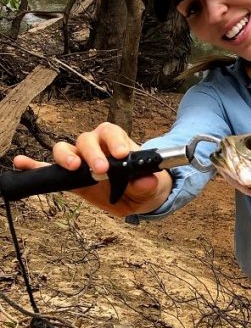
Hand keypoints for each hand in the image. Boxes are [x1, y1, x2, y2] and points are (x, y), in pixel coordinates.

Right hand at [12, 122, 171, 216]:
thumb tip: (146, 180)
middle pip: (86, 139)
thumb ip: (149, 183)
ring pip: (65, 148)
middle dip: (92, 153)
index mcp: (116, 142)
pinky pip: (47, 168)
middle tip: (101, 170)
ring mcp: (79, 159)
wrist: (136, 196)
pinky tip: (22, 164)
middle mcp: (95, 146)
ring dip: (66, 156)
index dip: (114, 141)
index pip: (111, 132)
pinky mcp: (67, 176)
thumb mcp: (151, 185)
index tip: (120, 155)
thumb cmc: (143, 183)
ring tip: (72, 168)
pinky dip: (34, 165)